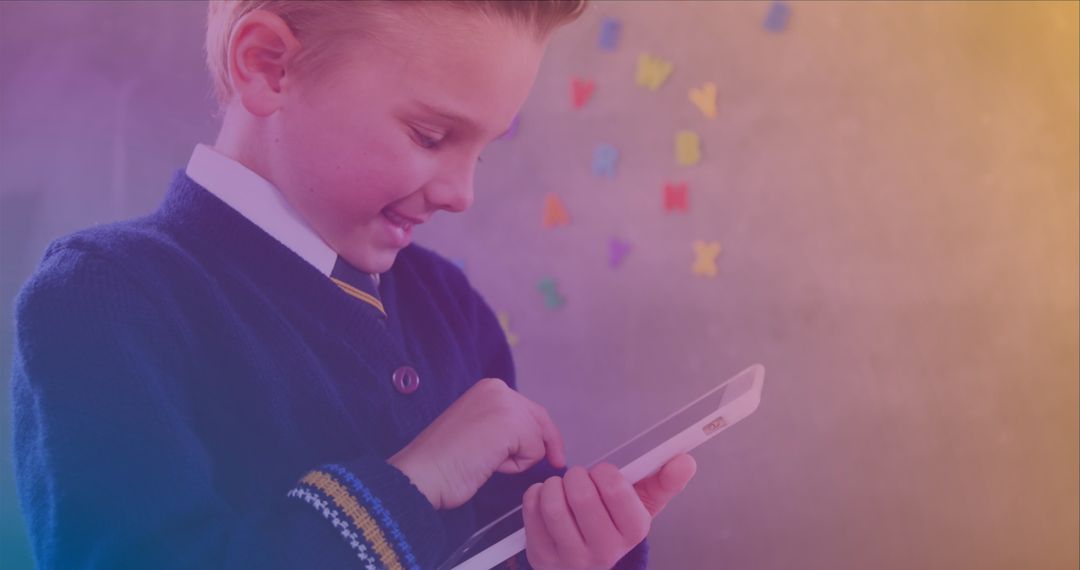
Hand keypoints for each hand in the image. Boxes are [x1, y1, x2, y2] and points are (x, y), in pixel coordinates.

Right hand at [388, 378, 566, 509]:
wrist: (424, 472)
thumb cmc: (444, 460)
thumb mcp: (478, 428)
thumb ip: (501, 424)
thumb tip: (534, 438)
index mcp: (488, 388)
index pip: (528, 408)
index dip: (541, 432)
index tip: (550, 451)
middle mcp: (497, 388)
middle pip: (540, 419)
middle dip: (546, 444)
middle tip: (556, 462)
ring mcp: (504, 403)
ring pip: (538, 437)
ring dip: (519, 458)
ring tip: (487, 460)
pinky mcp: (510, 423)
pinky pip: (534, 451)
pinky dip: (517, 466)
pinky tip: (490, 464)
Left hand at [522, 454, 696, 569]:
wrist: (587, 565)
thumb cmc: (614, 524)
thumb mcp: (642, 505)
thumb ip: (665, 481)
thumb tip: (686, 460)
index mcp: (633, 531)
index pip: (616, 489)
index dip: (604, 473)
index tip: (602, 475)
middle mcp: (605, 551)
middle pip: (581, 495)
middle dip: (577, 476)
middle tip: (579, 479)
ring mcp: (570, 558)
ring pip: (553, 504)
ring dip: (553, 484)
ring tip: (561, 487)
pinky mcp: (542, 557)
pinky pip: (531, 511)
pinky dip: (535, 494)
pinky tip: (546, 499)